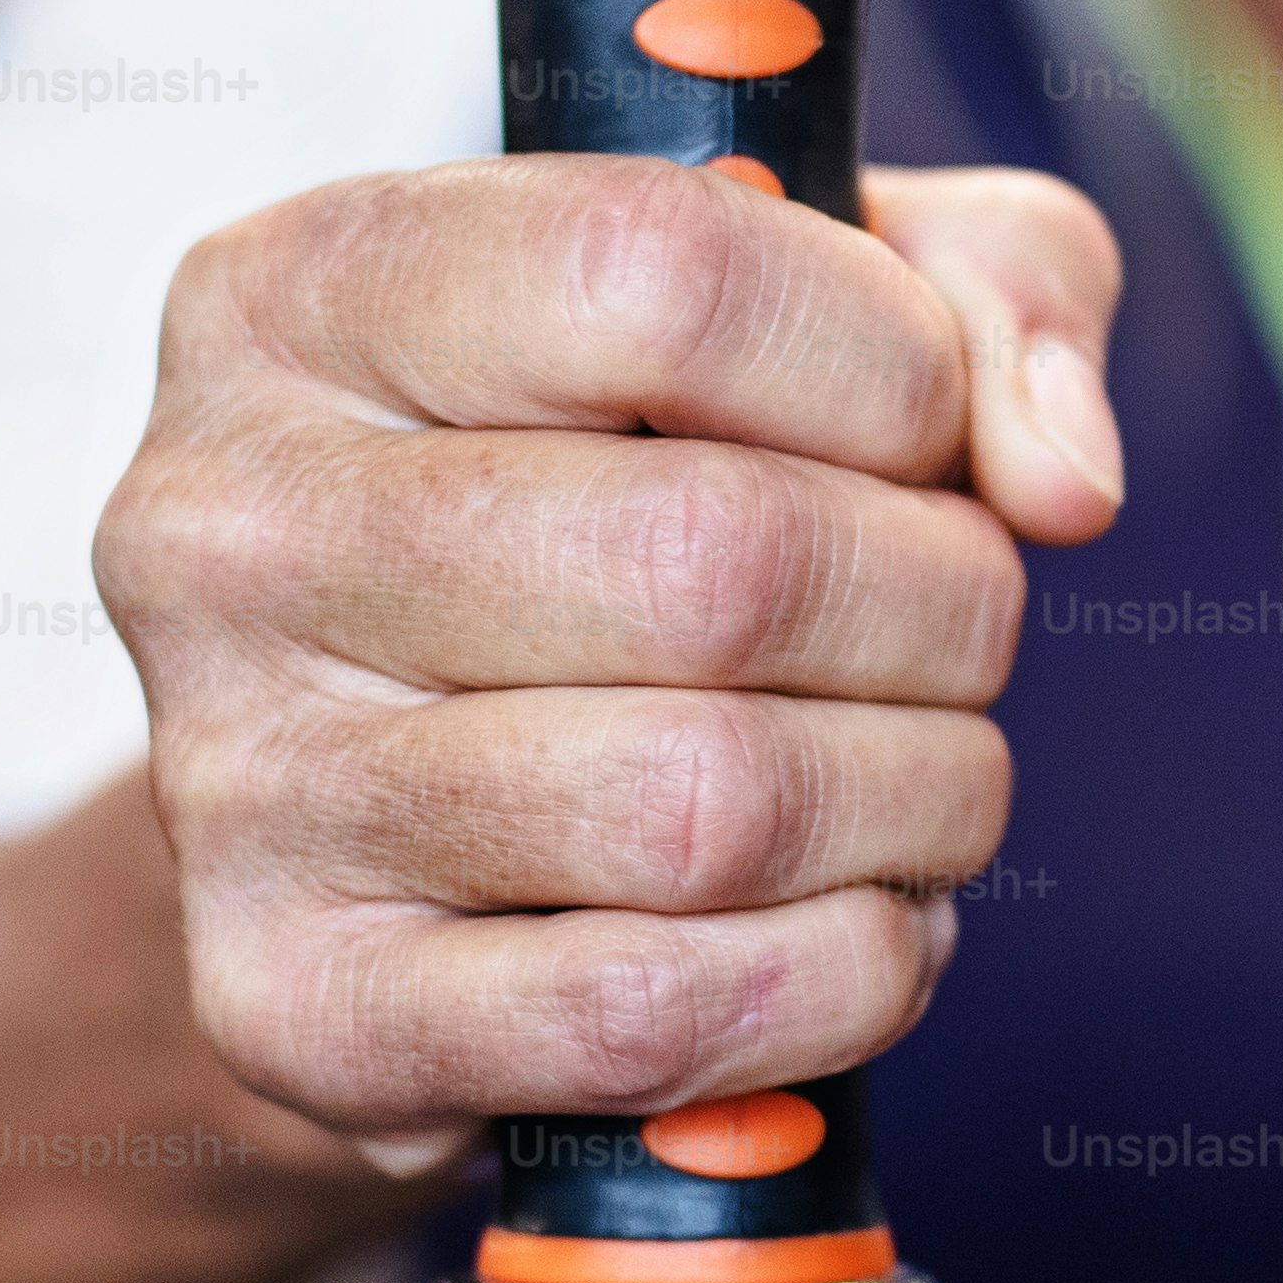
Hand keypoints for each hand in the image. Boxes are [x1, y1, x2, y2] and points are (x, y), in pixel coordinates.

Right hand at [95, 155, 1123, 1164]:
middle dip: (939, 608)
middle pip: (723, 560)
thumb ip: (987, 284)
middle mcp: (222, 527)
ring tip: (917, 777)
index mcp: (308, 293)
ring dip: (915, 804)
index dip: (885, 366)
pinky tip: (854, 922)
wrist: (385, 831)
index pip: (660, 270)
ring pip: (711, 806)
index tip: (921, 430)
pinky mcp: (298, 1011)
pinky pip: (652, 1012)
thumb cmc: (619, 513)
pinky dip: (841, 978)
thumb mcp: (810, 308)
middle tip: (952, 633)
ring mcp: (239, 783)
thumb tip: (1060, 477)